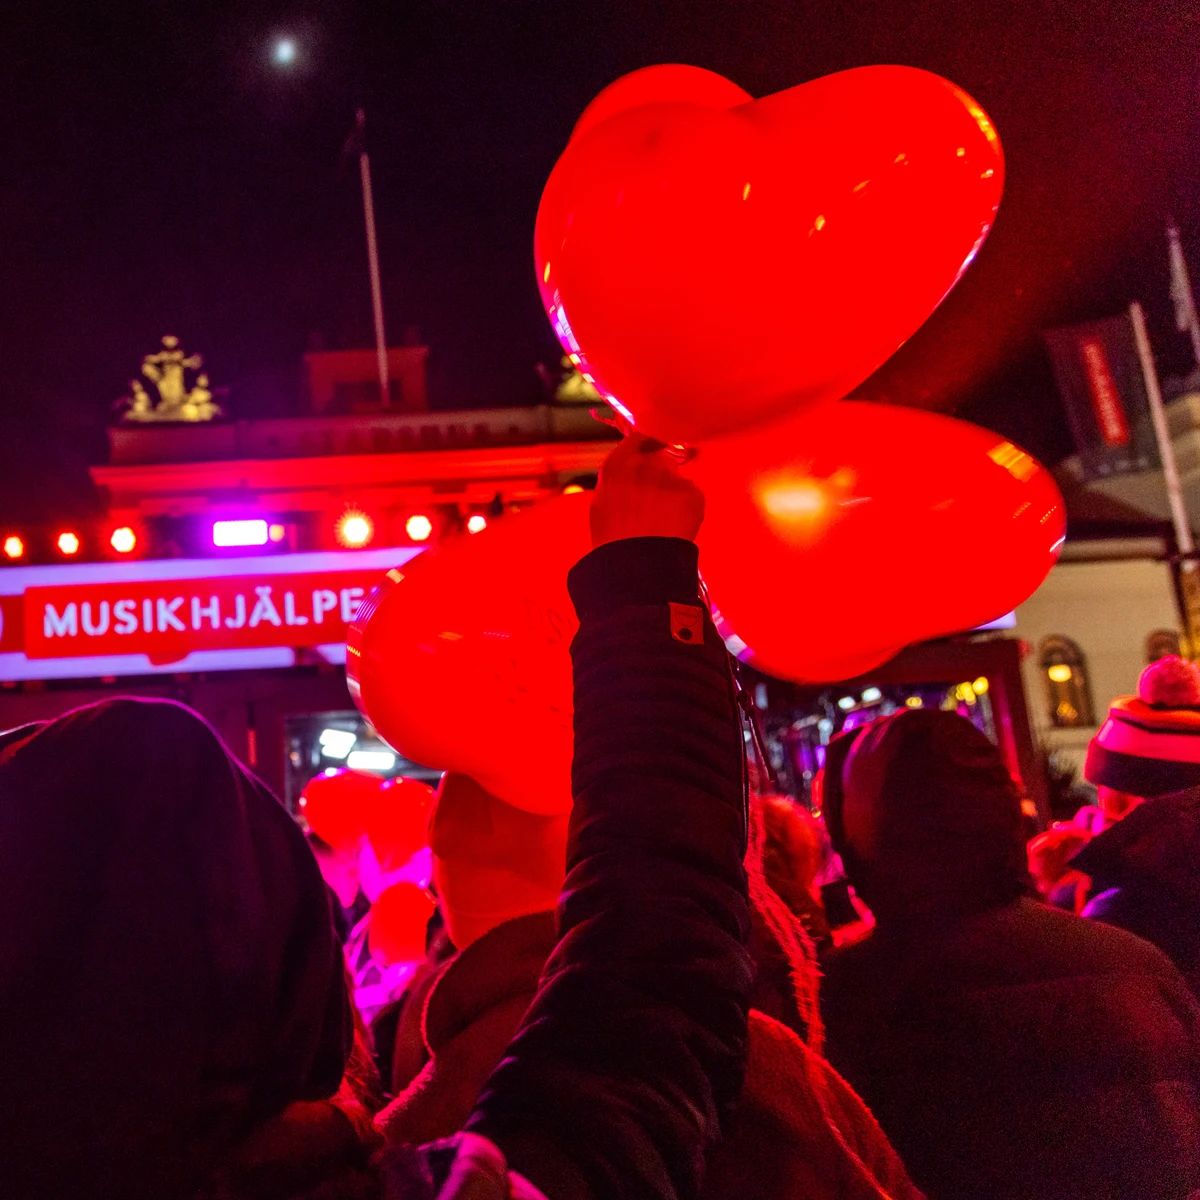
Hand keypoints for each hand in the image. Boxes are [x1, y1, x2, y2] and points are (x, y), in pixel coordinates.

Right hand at [589, 433, 704, 547]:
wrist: (636, 565)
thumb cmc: (613, 540)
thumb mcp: (602, 502)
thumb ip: (618, 478)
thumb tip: (629, 468)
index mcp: (618, 464)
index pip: (641, 437)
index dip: (650, 443)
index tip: (655, 449)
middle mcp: (645, 464)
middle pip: (662, 460)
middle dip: (661, 476)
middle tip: (656, 505)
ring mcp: (670, 477)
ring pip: (678, 479)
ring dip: (674, 494)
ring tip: (664, 522)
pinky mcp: (692, 493)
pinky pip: (693, 495)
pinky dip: (688, 509)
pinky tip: (676, 527)